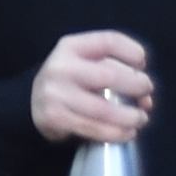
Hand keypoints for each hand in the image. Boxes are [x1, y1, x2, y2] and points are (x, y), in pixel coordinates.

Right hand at [27, 30, 151, 145]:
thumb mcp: (82, 62)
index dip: (132, 51)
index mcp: (71, 46)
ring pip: (103, 108)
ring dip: (130, 117)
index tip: (142, 63)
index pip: (108, 41)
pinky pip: (93, 128)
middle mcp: (62, 67)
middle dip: (136, 85)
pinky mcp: (56, 118)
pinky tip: (127, 133)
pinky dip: (115, 133)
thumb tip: (146, 95)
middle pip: (109, 75)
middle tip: (146, 94)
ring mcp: (56, 94)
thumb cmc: (69, 80)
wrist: (29, 103)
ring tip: (141, 119)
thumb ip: (113, 68)